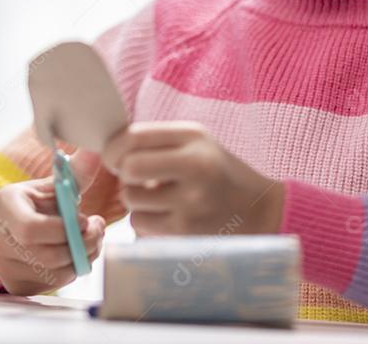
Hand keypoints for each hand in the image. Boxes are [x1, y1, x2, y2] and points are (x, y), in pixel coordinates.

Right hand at [0, 178, 104, 294]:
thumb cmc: (27, 204)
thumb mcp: (45, 185)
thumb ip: (72, 174)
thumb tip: (94, 153)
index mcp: (4, 208)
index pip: (31, 229)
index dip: (64, 229)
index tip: (86, 218)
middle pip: (49, 255)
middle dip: (84, 243)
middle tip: (98, 228)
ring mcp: (5, 268)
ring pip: (56, 273)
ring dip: (83, 257)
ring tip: (89, 239)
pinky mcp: (16, 286)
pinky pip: (54, 284)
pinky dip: (71, 270)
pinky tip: (72, 253)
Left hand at [101, 121, 283, 236]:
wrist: (259, 209)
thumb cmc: (216, 171)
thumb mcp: (195, 141)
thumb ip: (155, 140)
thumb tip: (108, 150)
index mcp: (193, 137)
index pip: (133, 136)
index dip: (113, 148)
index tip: (114, 157)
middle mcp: (194, 166)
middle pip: (129, 168)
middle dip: (123, 174)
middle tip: (135, 178)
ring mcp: (191, 202)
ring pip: (131, 200)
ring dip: (135, 200)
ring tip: (157, 198)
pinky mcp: (187, 231)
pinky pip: (140, 225)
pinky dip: (146, 221)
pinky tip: (166, 216)